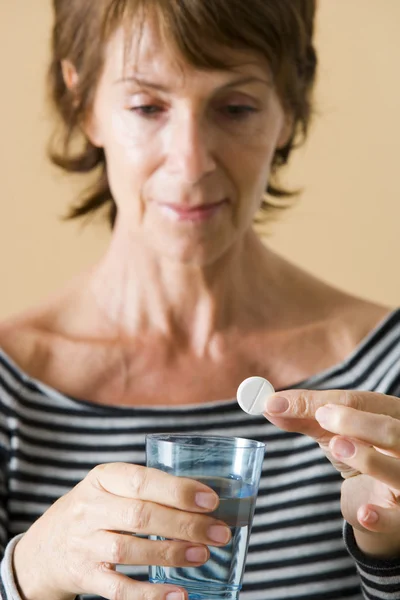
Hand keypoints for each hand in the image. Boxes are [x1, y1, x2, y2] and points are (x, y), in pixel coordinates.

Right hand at [13, 463, 230, 599]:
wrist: (44, 546)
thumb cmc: (94, 509)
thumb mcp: (110, 486)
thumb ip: (146, 488)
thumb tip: (202, 500)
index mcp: (102, 478)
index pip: (141, 480)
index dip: (177, 490)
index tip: (210, 499)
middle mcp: (90, 509)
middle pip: (140, 516)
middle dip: (184, 524)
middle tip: (218, 532)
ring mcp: (85, 544)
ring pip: (130, 550)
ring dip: (171, 554)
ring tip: (203, 555)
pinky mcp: (85, 576)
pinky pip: (118, 589)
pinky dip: (149, 595)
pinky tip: (178, 595)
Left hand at [263, 389, 399, 557]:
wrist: (379, 503)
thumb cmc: (359, 454)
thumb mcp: (333, 432)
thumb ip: (304, 417)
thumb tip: (269, 404)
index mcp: (390, 414)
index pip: (363, 403)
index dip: (329, 403)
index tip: (299, 405)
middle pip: (391, 431)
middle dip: (357, 423)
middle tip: (322, 419)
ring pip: (398, 470)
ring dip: (368, 459)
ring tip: (338, 448)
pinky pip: (397, 518)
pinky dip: (380, 516)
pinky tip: (363, 513)